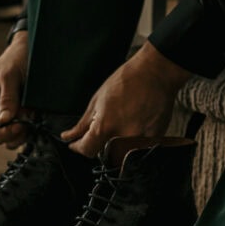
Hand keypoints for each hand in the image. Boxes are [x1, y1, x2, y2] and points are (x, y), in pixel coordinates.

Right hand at [0, 31, 30, 148]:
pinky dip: (26, 135)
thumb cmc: (16, 58)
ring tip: (25, 128)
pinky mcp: (26, 117)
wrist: (35, 51)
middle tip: (18, 127)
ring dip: (15, 138)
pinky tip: (32, 127)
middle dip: (3, 134)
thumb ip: (7, 97)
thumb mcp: (9, 75)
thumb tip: (3, 121)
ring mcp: (11, 115)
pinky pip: (22, 134)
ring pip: (7, 138)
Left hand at [62, 42, 191, 157]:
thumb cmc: (127, 81)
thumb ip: (83, 124)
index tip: (77, 144)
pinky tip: (139, 119)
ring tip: (126, 118)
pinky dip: (137, 137)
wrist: (156, 72)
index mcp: (105, 126)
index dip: (79, 148)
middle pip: (106, 153)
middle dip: (102, 142)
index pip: (87, 150)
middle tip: (109, 122)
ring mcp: (142, 138)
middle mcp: (123, 136)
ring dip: (120, 141)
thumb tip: (68, 137)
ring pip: (124, 151)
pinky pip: (141, 146)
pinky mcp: (156, 138)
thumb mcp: (97, 100)